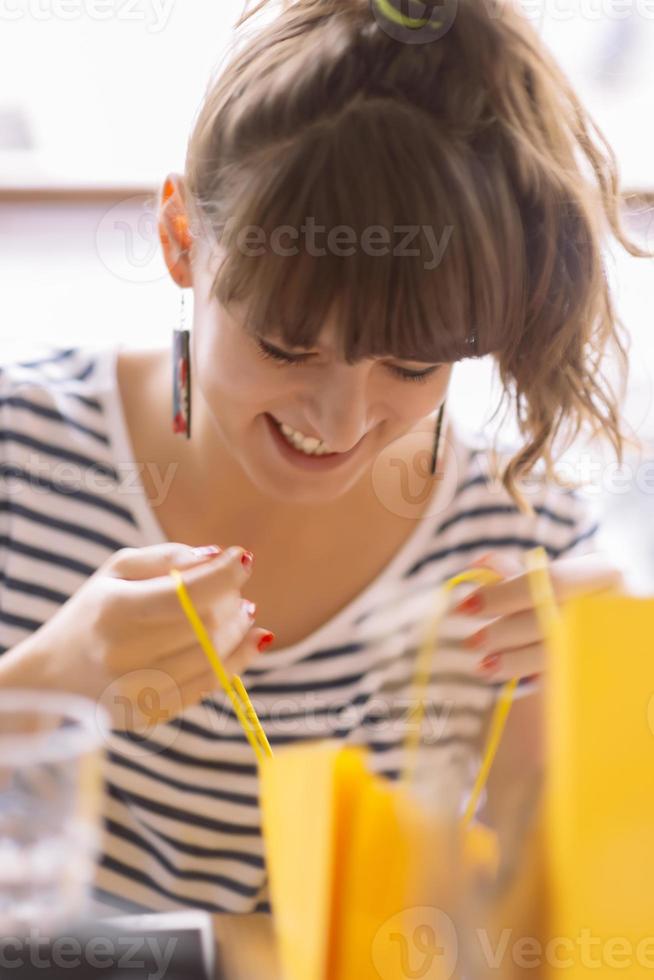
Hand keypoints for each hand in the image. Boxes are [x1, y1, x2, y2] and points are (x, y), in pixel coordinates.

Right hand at [5, 543, 273, 729]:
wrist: (51, 678)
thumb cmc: (92, 613)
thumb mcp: (116, 571)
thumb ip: (167, 556)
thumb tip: (217, 556)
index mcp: (116, 610)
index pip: (187, 593)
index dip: (226, 574)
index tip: (243, 558)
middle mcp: (125, 653)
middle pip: (207, 626)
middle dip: (233, 602)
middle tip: (236, 591)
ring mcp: (137, 690)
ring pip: (214, 658)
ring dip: (240, 631)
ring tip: (242, 612)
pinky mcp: (150, 714)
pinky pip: (207, 687)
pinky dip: (236, 661)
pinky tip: (246, 641)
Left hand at [453, 551, 622, 682]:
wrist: (608, 628)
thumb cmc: (573, 595)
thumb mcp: (551, 576)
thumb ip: (514, 570)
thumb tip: (477, 566)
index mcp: (603, 571)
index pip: (550, 580)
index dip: (506, 593)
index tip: (468, 604)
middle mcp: (614, 605)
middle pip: (549, 620)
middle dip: (504, 632)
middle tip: (471, 641)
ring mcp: (611, 641)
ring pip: (555, 654)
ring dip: (512, 660)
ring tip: (483, 664)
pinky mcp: (604, 671)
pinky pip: (560, 676)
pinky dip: (529, 676)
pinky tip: (506, 677)